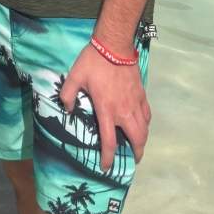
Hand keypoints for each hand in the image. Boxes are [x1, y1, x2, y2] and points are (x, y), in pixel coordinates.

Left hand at [59, 42, 150, 171]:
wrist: (114, 46)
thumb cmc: (93, 62)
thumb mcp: (74, 77)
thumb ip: (67, 94)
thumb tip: (67, 109)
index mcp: (107, 111)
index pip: (110, 142)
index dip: (109, 158)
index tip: (106, 168)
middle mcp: (124, 112)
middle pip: (136, 140)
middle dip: (136, 154)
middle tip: (132, 160)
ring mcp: (135, 103)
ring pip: (144, 129)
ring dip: (142, 141)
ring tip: (138, 146)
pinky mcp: (141, 94)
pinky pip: (147, 115)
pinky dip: (146, 124)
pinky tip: (142, 124)